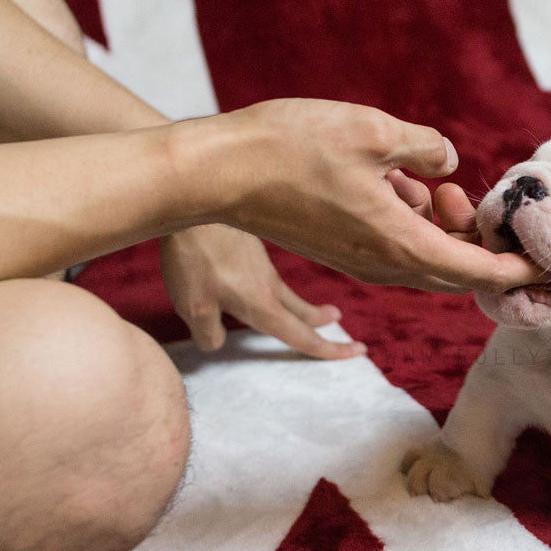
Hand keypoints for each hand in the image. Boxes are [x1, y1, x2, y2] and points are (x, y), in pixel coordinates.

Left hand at [160, 224, 363, 358]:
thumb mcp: (193, 306)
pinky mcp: (250, 248)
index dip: (329, 350)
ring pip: (291, 295)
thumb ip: (208, 332)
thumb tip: (216, 340)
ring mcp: (261, 265)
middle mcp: (269, 287)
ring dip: (309, 310)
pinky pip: (272, 279)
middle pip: (304, 315)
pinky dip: (282, 292)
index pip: (302, 336)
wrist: (196, 197)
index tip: (357, 353)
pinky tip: (265, 285)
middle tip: (350, 338)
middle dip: (325, 329)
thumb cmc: (195, 255)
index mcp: (262, 306)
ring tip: (327, 314)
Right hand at [181, 99, 543, 290]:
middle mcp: (384, 265)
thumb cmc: (289, 147)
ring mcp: (361, 263)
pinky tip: (401, 183)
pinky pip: (399, 249)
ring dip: (446, 229)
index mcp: (400, 244)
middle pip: (457, 274)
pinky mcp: (343, 251)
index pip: (478, 271)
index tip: (548, 264)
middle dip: (484, 244)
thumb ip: (424, 147)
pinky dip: (417, 224)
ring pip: (428, 261)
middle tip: (478, 198)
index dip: (518, 269)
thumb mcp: (372, 130)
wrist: (217, 172)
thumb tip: (449, 163)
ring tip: (433, 182)